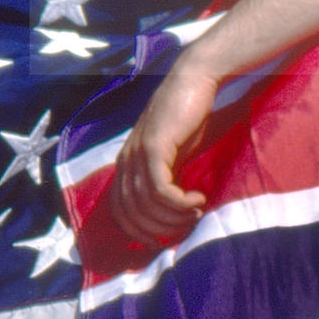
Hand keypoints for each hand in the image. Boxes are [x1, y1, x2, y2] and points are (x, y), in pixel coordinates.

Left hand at [108, 61, 220, 248]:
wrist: (194, 80)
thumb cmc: (188, 118)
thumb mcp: (173, 155)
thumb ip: (166, 179)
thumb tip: (172, 214)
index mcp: (126, 164)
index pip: (120, 213)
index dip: (141, 232)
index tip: (168, 238)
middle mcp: (125, 161)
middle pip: (131, 214)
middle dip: (160, 230)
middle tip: (188, 226)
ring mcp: (136, 153)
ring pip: (146, 205)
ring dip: (175, 217)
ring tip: (197, 211)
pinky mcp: (153, 147)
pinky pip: (160, 190)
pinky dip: (179, 203)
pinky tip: (198, 198)